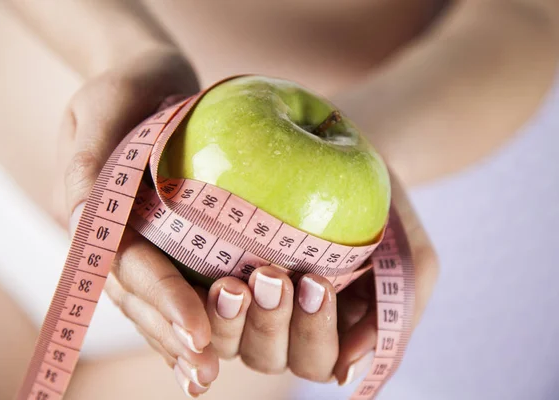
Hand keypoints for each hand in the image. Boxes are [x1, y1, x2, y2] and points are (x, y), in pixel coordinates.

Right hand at [58, 49, 219, 396]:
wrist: (148, 76)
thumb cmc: (124, 87)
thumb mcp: (101, 108)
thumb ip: (89, 162)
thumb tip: (85, 223)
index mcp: (90, 214)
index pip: (126, 266)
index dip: (160, 299)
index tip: (196, 332)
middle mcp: (115, 237)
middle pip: (140, 297)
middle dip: (172, 334)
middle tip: (205, 373)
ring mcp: (142, 240)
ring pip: (157, 300)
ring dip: (183, 337)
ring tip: (208, 373)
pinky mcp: (170, 237)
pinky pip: (181, 278)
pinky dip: (198, 311)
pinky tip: (221, 342)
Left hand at [200, 172, 438, 385]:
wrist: (351, 157)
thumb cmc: (387, 214)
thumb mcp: (412, 262)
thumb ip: (391, 318)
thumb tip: (345, 374)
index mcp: (331, 333)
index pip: (318, 358)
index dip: (314, 331)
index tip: (316, 283)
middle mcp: (286, 329)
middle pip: (270, 355)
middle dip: (271, 322)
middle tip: (273, 276)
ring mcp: (250, 308)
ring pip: (230, 341)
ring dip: (230, 319)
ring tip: (232, 283)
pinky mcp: (217, 278)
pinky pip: (198, 307)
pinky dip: (196, 305)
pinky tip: (202, 281)